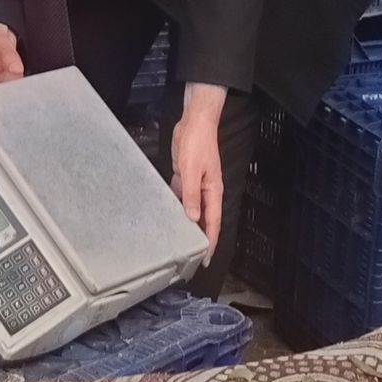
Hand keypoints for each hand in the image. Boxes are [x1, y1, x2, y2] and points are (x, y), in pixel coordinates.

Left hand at [170, 83, 225, 255]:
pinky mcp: (186, 177)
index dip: (210, 242)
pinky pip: (182, 196)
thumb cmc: (198, 142)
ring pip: (192, 209)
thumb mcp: (191, 170)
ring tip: (177, 239)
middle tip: (191, 256)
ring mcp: (196, 184)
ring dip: (186, 223)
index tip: (206, 258)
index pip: (213, 222)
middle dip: (199, 237)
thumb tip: (192, 217)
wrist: (195, 122)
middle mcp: (206, 191)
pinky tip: (167, 212)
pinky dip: (177, 205)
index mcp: (213, 191)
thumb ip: (191, 195)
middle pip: (204, 219)